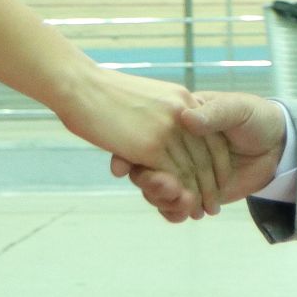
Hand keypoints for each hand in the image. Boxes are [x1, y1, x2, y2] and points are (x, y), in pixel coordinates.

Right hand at [61, 65, 228, 215]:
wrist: (78, 83)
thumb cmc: (104, 90)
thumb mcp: (148, 94)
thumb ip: (166, 110)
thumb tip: (179, 124)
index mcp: (183, 99)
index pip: (212, 138)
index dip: (217, 165)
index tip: (218, 185)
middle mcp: (182, 113)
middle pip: (206, 157)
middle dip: (211, 186)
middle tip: (211, 208)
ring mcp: (167, 129)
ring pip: (191, 170)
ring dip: (197, 196)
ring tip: (198, 213)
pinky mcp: (150, 145)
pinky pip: (173, 175)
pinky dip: (178, 195)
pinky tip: (178, 206)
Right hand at [114, 91, 288, 221]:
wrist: (280, 144)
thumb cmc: (256, 118)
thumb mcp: (238, 109)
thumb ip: (214, 114)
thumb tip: (187, 119)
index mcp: (178, 121)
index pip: (147, 138)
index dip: (129, 154)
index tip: (119, 167)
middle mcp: (174, 146)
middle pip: (147, 168)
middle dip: (150, 182)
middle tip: (164, 187)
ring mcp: (183, 170)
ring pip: (158, 190)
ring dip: (164, 200)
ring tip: (184, 202)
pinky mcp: (195, 191)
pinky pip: (175, 205)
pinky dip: (175, 212)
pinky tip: (185, 214)